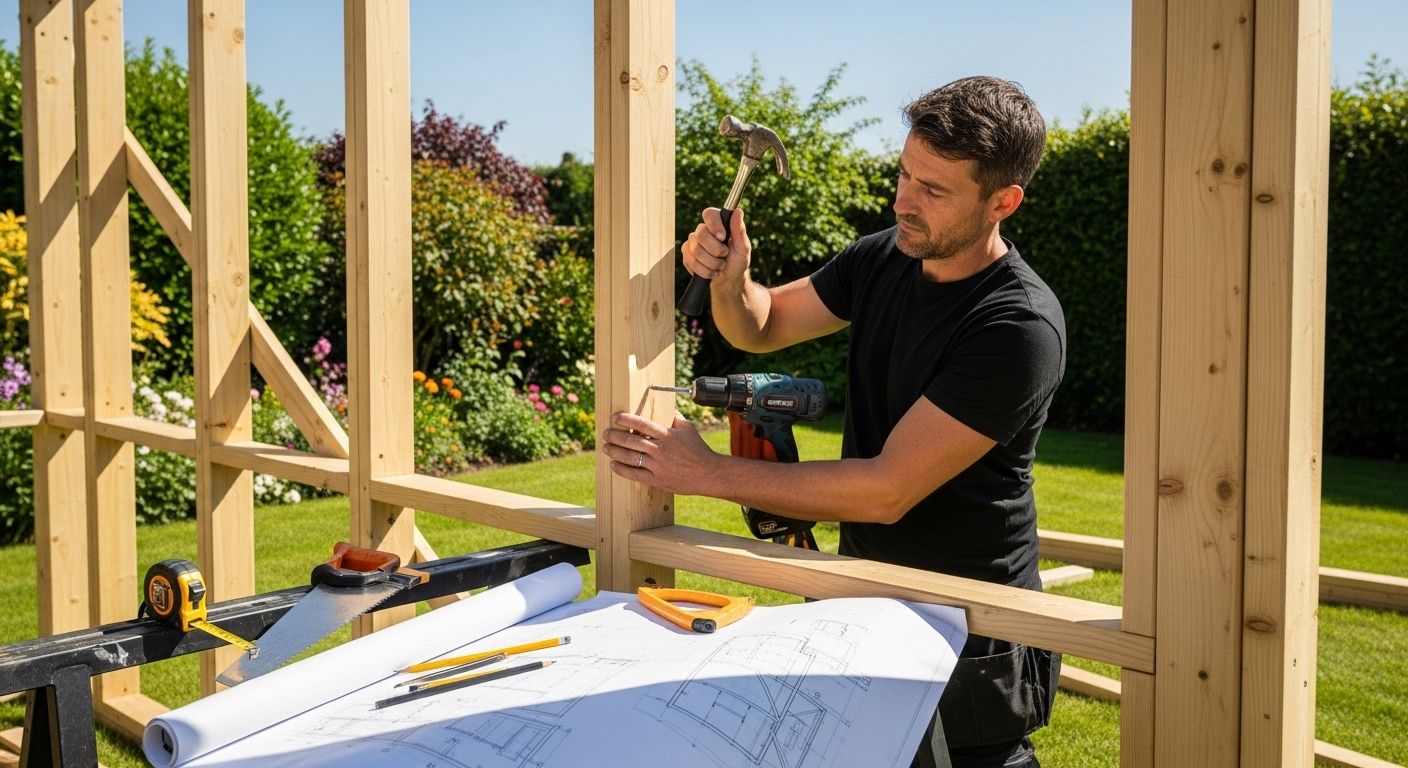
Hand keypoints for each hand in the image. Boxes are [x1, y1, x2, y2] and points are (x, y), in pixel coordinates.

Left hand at [600, 411, 720, 494]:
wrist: (708, 473)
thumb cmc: (698, 449)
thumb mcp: (688, 429)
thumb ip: (674, 417)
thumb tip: (664, 407)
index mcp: (667, 435)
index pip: (641, 423)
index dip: (626, 419)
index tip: (614, 417)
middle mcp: (660, 449)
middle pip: (631, 440)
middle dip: (614, 436)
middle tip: (605, 433)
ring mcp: (658, 466)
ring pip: (630, 457)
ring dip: (615, 451)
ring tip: (606, 447)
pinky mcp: (657, 480)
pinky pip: (635, 475)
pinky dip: (622, 470)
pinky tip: (614, 465)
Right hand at [681, 207, 750, 286]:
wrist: (728, 279)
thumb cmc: (737, 261)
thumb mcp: (743, 248)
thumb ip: (740, 231)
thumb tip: (738, 211)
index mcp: (718, 224)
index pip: (709, 214)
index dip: (714, 225)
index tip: (722, 237)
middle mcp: (703, 230)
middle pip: (701, 234)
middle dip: (715, 250)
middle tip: (724, 255)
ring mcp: (693, 242)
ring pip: (696, 250)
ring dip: (712, 263)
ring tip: (720, 266)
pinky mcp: (687, 254)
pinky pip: (690, 261)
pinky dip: (704, 270)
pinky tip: (711, 272)